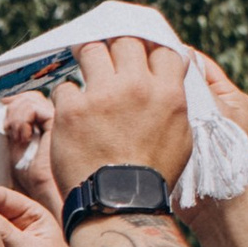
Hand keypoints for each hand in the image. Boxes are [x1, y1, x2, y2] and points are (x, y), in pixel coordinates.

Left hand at [46, 35, 194, 195]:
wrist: (118, 204)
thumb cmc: (152, 176)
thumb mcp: (182, 136)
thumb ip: (176, 100)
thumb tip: (177, 70)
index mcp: (168, 92)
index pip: (161, 49)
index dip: (149, 49)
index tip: (138, 55)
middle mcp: (136, 87)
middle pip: (124, 42)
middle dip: (116, 47)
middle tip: (107, 56)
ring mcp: (102, 96)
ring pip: (92, 51)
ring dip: (88, 58)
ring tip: (84, 67)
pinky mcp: (72, 110)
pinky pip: (65, 87)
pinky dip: (67, 97)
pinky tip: (71, 111)